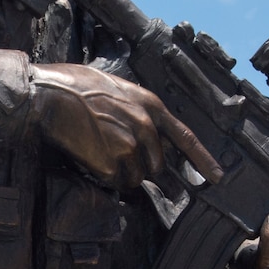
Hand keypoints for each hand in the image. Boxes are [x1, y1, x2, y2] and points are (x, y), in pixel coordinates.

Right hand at [31, 61, 223, 190]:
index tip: (216, 177)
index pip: (185, 138)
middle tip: (116, 155)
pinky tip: (91, 157)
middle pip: (157, 165)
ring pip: (136, 177)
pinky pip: (116, 182)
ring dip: (122, 173)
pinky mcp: (112, 164)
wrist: (52, 94)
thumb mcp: (120, 90)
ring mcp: (130, 147)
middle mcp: (146, 127)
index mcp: (151, 106)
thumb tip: (148, 136)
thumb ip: (139, 112)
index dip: (203, 160)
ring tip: (99, 150)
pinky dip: (105, 177)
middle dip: (141, 166)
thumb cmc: (78, 86)